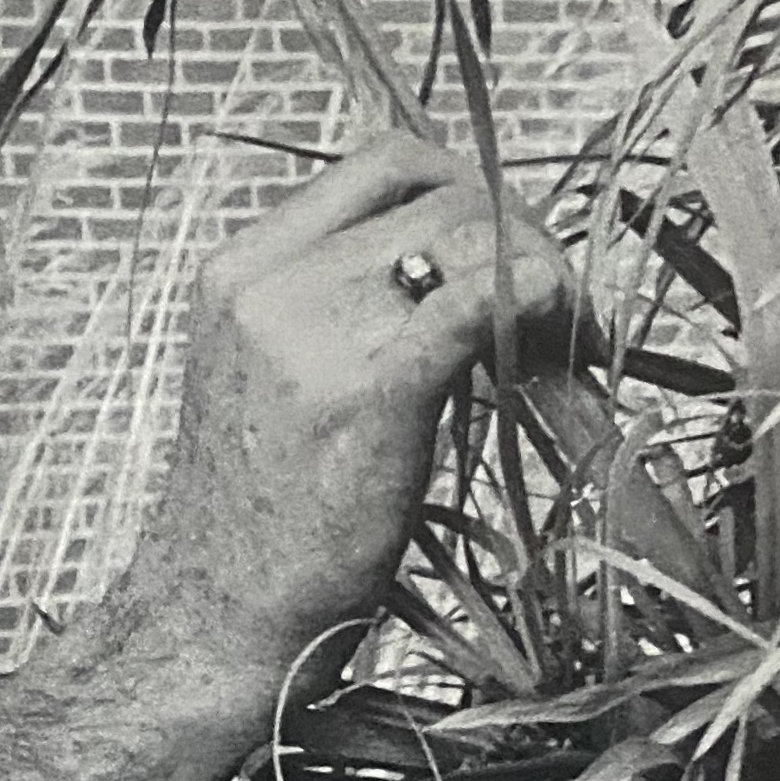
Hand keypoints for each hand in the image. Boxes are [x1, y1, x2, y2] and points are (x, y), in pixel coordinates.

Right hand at [122, 133, 570, 691]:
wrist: (216, 619)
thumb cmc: (261, 515)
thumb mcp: (272, 374)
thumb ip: (339, 304)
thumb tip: (462, 260)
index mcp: (240, 269)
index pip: (383, 161)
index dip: (470, 187)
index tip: (510, 249)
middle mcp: (266, 286)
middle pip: (438, 191)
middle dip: (525, 233)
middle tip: (561, 306)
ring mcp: (308, 337)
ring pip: (467, 237)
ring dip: (543, 277)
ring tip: (563, 345)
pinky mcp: (365, 396)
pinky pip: (473, 300)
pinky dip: (538, 301)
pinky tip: (563, 347)